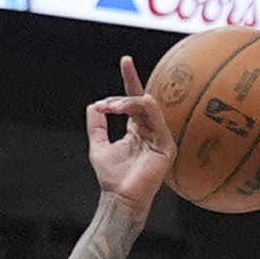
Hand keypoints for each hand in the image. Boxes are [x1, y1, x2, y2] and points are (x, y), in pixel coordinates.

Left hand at [86, 55, 174, 221]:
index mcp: (137, 130)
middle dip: (124, 94)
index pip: (135, 99)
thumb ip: (96, 125)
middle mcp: (151, 131)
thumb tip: (94, 106)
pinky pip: (156, 118)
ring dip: (128, 102)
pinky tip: (128, 108)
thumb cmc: (112, 177)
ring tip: (113, 109)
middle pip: (141, 99)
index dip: (131, 79)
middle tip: (106, 106)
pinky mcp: (166, 146)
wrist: (120, 198)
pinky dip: (140, 109)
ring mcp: (160, 138)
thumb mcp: (98, 145)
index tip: (126, 60)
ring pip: (148, 106)